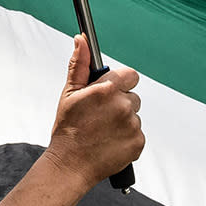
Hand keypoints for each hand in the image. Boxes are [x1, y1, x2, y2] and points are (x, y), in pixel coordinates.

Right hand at [46, 34, 143, 186]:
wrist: (70, 165)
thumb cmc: (67, 130)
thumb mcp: (69, 94)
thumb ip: (80, 64)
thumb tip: (81, 40)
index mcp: (107, 90)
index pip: (130, 75)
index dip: (121, 82)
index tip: (110, 91)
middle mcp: (123, 106)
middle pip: (132, 96)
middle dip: (120, 103)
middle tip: (100, 115)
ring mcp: (132, 125)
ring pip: (134, 116)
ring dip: (123, 121)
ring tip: (102, 131)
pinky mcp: (138, 143)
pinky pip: (137, 133)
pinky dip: (127, 137)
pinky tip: (109, 142)